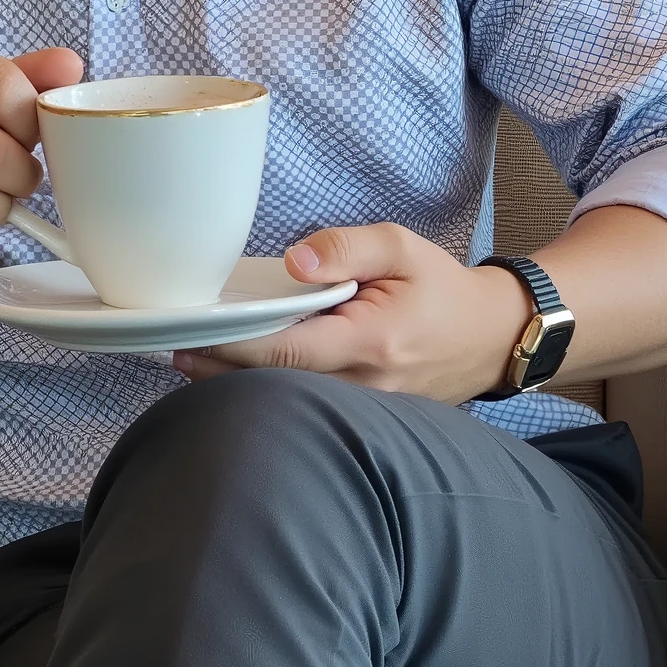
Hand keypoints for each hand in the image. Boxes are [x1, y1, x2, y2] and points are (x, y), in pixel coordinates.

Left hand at [173, 223, 531, 404]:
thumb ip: (347, 247)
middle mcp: (363, 387)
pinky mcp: (365, 420)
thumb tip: (294, 261)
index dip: (233, 346)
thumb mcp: (401, 247)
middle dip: (221, 371)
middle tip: (174, 350)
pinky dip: (271, 395)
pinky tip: (240, 377)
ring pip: (289, 406)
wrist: (492, 338)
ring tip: (192, 363)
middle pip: (276, 386)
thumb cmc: (442, 288)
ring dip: (240, 387)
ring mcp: (365, 412)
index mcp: (369, 342)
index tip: (190, 334)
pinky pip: (309, 411)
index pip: (286, 350)